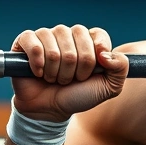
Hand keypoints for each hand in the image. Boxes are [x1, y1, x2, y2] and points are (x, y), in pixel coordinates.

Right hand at [10, 25, 128, 121]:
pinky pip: (33, 43)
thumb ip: (120, 68)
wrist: (50, 110)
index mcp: (88, 41)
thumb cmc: (78, 96)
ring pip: (55, 47)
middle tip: (71, 79)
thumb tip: (106, 54)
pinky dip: (38, 63)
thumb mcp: (108, 88)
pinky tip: (39, 73)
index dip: (97, 51)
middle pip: (77, 39)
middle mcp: (68, 35)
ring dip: (56, 71)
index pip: (98, 34)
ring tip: (54, 79)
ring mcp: (46, 37)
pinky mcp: (25, 42)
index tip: (96, 67)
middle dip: (76, 67)